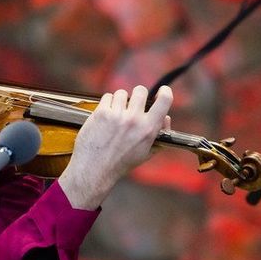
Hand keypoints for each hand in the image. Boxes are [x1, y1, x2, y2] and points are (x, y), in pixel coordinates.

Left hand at [57, 85, 172, 209]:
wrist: (95, 169)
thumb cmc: (121, 163)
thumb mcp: (147, 153)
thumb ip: (159, 134)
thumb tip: (166, 117)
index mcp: (148, 129)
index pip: (165, 101)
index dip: (165, 92)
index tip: (162, 91)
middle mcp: (134, 120)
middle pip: (140, 90)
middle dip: (137, 95)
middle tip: (132, 104)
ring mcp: (117, 115)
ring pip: (121, 93)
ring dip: (119, 101)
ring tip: (116, 113)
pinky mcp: (101, 113)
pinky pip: (107, 97)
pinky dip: (107, 104)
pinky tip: (106, 115)